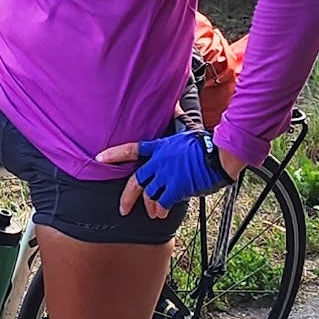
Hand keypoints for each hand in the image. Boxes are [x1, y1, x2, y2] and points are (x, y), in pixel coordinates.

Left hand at [94, 130, 239, 218]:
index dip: (114, 154)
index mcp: (159, 147)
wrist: (219, 156)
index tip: (99, 158)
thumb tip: (174, 104)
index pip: (131, 149)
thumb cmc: (205, 143)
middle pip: (136, 181)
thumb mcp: (187, 128)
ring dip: (150, 206)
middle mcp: (159, 162)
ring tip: (152, 212)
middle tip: (123, 209)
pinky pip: (163, 202)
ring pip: (149, 195)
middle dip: (127, 197)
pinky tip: (162, 214)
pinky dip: (161, 210)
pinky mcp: (177, 188)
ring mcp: (167, 176)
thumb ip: (177, 119)